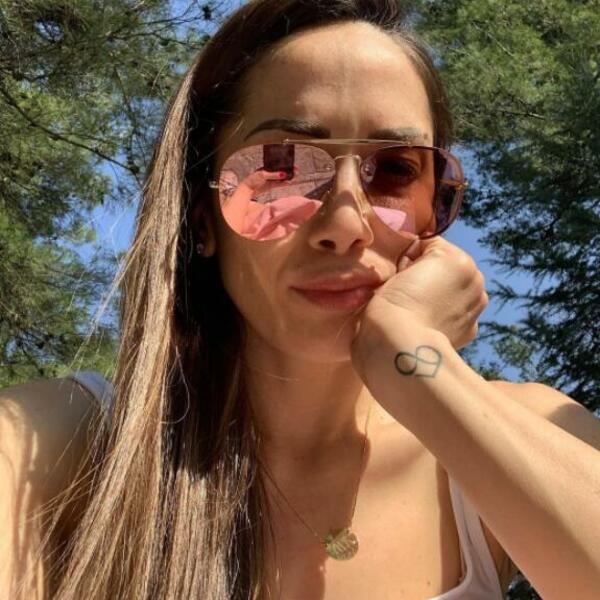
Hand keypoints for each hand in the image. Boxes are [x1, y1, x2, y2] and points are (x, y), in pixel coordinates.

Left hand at [241, 165, 299, 192]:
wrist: (247, 190)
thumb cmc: (252, 180)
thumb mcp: (263, 175)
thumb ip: (273, 175)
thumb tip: (283, 174)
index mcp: (267, 166)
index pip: (278, 164)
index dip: (286, 164)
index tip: (293, 164)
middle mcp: (269, 172)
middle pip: (281, 170)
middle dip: (289, 170)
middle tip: (297, 170)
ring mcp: (270, 179)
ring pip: (281, 177)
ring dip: (288, 177)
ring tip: (295, 176)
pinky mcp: (270, 185)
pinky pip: (279, 184)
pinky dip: (284, 183)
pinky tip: (289, 182)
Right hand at [359, 235, 488, 350]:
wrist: (401, 347)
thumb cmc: (393, 304)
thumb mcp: (399, 264)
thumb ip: (413, 258)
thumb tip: (414, 267)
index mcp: (459, 259)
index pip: (428, 246)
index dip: (408, 259)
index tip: (398, 276)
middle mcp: (476, 280)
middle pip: (446, 268)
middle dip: (428, 276)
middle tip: (406, 293)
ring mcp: (476, 307)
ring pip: (453, 290)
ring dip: (439, 296)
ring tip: (417, 310)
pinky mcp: (471, 330)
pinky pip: (456, 313)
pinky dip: (445, 316)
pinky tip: (427, 324)